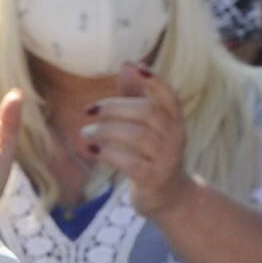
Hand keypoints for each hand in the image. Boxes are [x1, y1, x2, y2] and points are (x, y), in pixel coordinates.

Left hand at [80, 64, 190, 214]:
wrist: (169, 198)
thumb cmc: (152, 154)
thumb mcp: (148, 126)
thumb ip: (136, 96)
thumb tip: (127, 65)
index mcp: (175, 120)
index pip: (169, 96)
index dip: (154, 81)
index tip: (135, 67)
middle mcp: (176, 137)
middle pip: (148, 113)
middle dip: (115, 107)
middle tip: (90, 111)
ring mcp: (167, 160)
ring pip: (138, 136)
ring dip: (106, 131)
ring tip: (85, 133)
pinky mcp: (154, 179)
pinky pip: (131, 162)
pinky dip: (108, 154)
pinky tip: (91, 150)